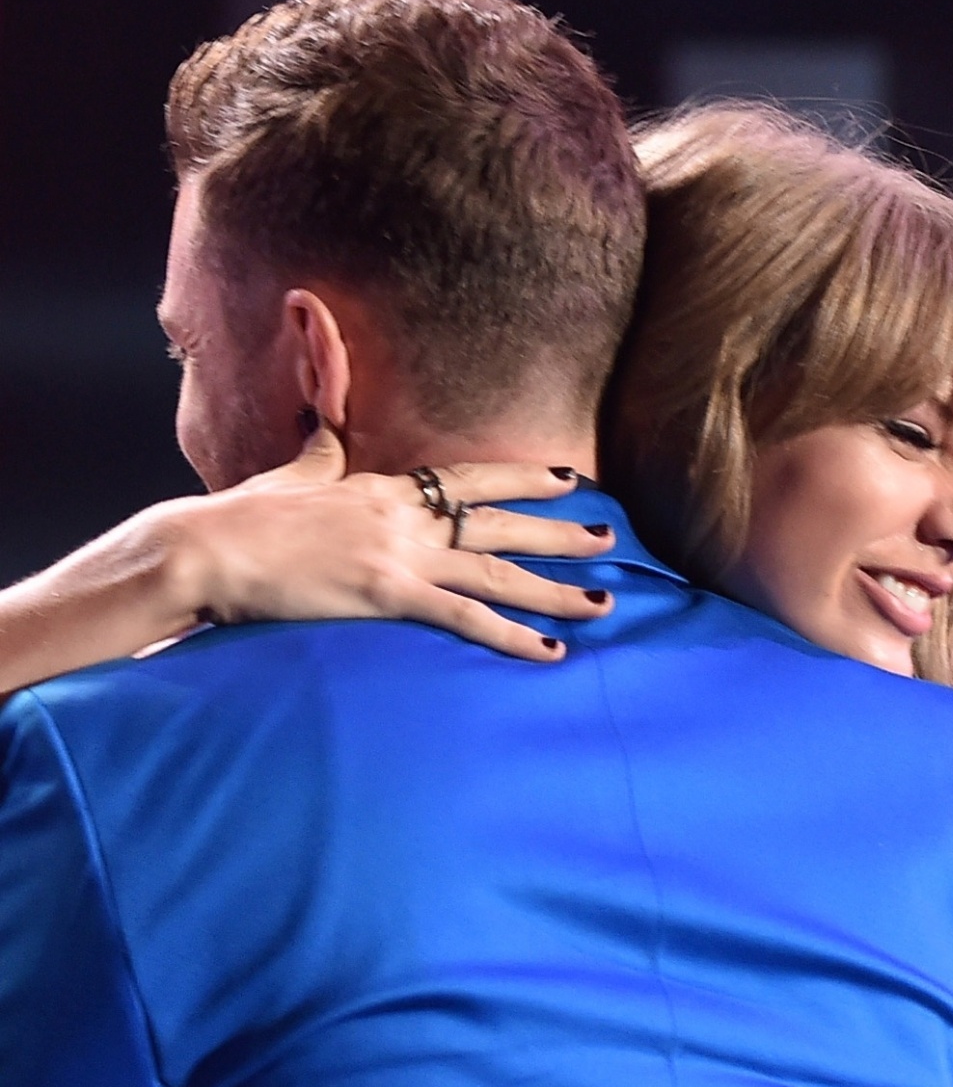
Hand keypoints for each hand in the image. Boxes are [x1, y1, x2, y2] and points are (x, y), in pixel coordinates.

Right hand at [172, 428, 615, 660]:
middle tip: (608, 540)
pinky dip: (511, 637)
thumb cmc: (243, 518)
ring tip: (601, 601)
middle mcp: (403, 516)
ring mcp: (399, 554)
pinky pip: (465, 617)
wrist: (209, 547)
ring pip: (497, 571)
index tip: (568, 480)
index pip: (469, 478)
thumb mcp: (296, 474)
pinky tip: (549, 653)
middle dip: (559, 532)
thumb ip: (323, 456)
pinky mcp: (387, 594)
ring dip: (554, 589)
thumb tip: (328, 434)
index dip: (523, 480)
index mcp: (384, 487)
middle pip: (500, 523)